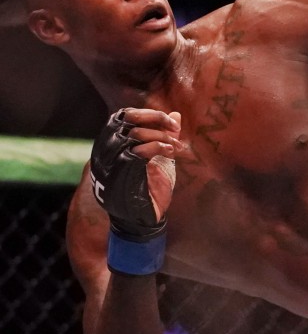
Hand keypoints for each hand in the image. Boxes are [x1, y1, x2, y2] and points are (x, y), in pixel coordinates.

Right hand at [89, 108, 183, 236]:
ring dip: (162, 136)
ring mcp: (109, 162)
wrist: (142, 219)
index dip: (148, 114)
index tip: (170, 122)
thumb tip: (176, 115)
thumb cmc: (149, 187)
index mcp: (111, 144)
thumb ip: (166, 135)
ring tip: (175, 147)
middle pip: (128, 119)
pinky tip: (170, 153)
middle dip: (156, 119)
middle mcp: (105, 150)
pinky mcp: (119, 174)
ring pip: (135, 134)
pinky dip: (158, 147)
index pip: (124, 115)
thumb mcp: (160, 157)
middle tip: (174, 128)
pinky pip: (138, 151)